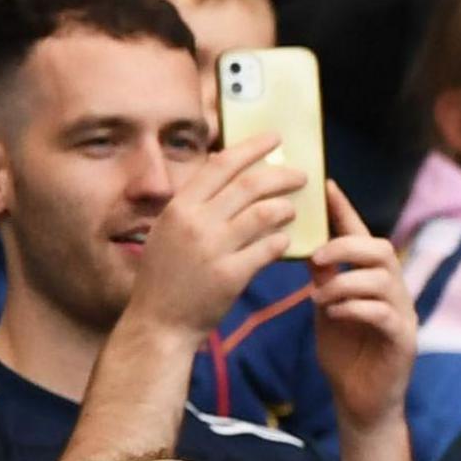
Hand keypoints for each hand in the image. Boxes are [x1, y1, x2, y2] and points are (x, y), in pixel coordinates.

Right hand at [130, 137, 302, 336]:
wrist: (159, 321)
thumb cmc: (167, 275)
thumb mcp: (169, 231)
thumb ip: (195, 205)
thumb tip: (224, 170)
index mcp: (179, 207)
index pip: (220, 165)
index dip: (250, 148)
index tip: (274, 138)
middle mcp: (194, 222)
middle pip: (248, 185)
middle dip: (281, 175)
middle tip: (301, 174)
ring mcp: (213, 248)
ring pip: (263, 214)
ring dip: (285, 208)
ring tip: (293, 209)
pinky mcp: (231, 274)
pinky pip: (268, 249)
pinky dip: (281, 241)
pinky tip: (285, 240)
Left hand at [306, 184, 414, 425]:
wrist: (360, 401)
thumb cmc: (345, 355)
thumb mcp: (327, 310)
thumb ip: (324, 282)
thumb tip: (310, 251)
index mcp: (372, 281)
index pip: (362, 236)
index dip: (345, 210)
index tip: (325, 185)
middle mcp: (393, 293)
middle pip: (381, 250)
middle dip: (346, 246)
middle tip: (317, 258)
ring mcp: (402, 315)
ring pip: (382, 278)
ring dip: (345, 282)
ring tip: (319, 297)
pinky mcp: (403, 340)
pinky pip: (382, 312)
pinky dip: (353, 308)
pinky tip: (334, 315)